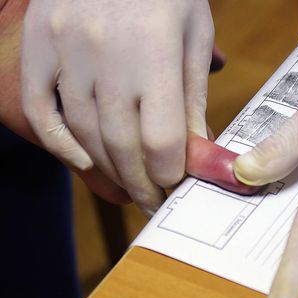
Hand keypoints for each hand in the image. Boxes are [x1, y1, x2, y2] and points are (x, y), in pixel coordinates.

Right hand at [21, 0, 214, 213]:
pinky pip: (42, 110)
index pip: (162, 138)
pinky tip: (84, 161)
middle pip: (123, 145)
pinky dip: (61, 144)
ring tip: (128, 186)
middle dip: (141, 183)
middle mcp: (107, 54)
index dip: (170, 173)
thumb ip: (192, 97)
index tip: (176, 185)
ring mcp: (65, 50)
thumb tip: (196, 152)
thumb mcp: (193, 35)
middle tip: (152, 199)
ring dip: (108, 170)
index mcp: (155, 50)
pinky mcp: (38, 46)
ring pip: (85, 135)